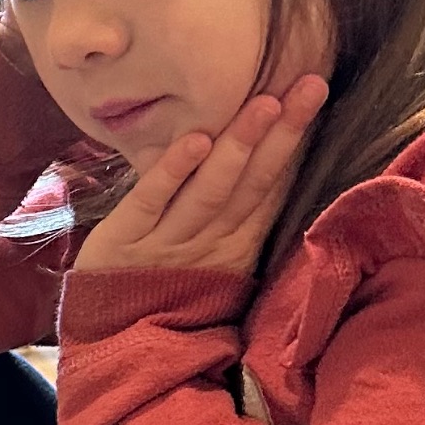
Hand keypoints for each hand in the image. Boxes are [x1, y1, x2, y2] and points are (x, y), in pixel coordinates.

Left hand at [72, 77, 329, 278]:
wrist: (109, 339)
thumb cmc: (164, 282)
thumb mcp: (211, 248)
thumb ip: (235, 204)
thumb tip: (265, 145)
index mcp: (235, 240)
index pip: (271, 183)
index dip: (295, 138)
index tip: (315, 87)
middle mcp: (209, 240)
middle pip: (252, 183)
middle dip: (282, 133)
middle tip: (309, 86)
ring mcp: (167, 242)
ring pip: (210, 192)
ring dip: (238, 147)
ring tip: (263, 104)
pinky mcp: (124, 242)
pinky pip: (151, 202)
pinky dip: (174, 171)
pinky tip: (195, 139)